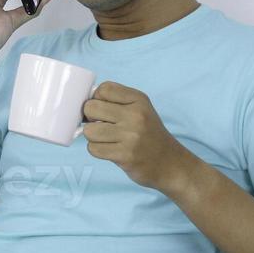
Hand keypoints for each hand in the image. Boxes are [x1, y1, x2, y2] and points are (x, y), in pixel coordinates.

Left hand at [80, 82, 198, 194]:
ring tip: (106, 139)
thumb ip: (116, 101)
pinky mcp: (125, 155)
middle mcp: (136, 115)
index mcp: (139, 100)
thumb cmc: (148, 134)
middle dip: (90, 118)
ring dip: (93, 137)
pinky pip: (94, 149)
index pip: (104, 89)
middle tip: (101, 125)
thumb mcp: (140, 109)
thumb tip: (83, 101)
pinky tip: (110, 150)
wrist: (170, 163)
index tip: (103, 110)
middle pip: (91, 108)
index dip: (96, 99)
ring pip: (89, 131)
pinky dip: (97, 150)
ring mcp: (131, 136)